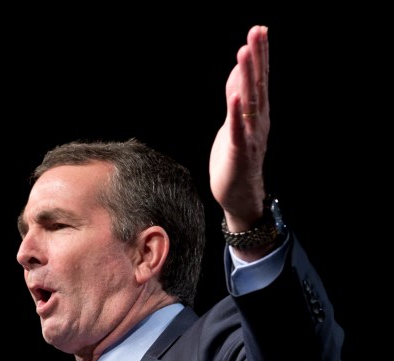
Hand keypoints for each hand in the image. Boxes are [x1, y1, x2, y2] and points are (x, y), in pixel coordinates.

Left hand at [209, 25, 269, 226]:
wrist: (240, 195)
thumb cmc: (237, 157)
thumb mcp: (235, 121)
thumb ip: (237, 97)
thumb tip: (238, 71)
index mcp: (257, 113)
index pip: (259, 78)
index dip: (260, 54)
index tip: (259, 30)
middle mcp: (258, 121)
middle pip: (258, 84)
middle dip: (257, 57)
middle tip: (257, 32)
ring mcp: (251, 135)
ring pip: (250, 102)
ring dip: (246, 77)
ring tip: (244, 53)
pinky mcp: (239, 151)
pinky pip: (238, 130)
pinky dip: (237, 114)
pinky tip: (235, 97)